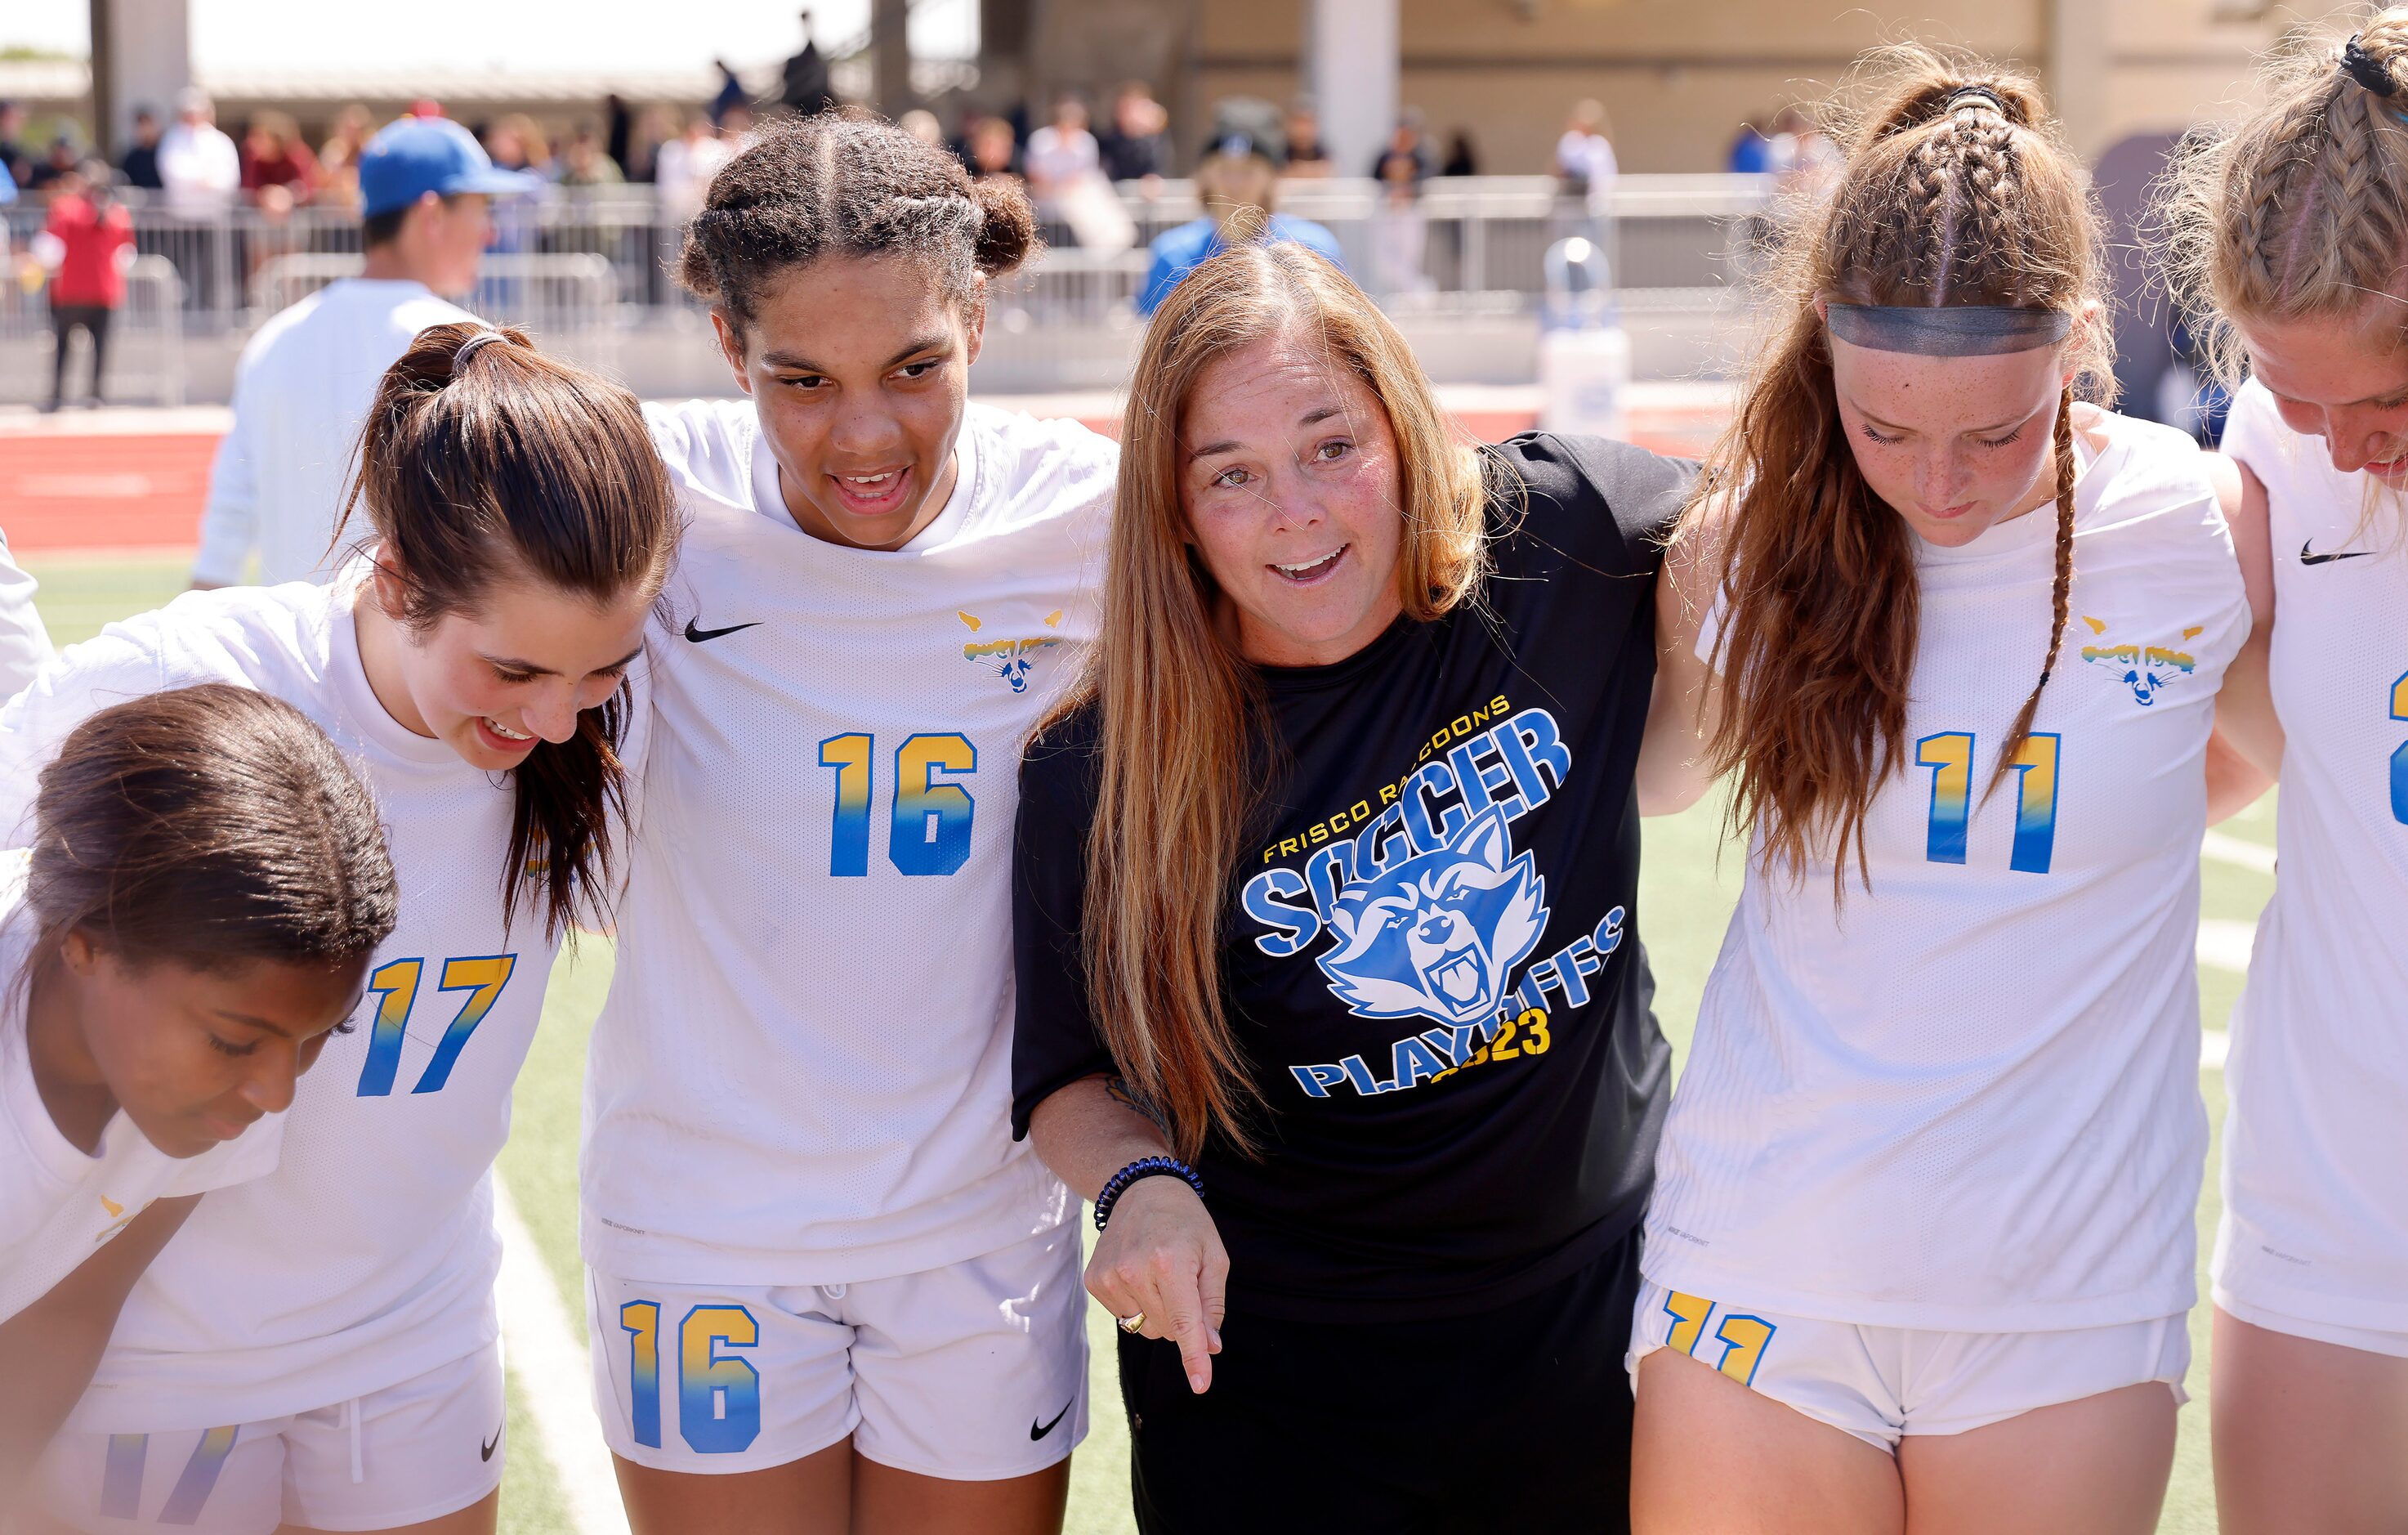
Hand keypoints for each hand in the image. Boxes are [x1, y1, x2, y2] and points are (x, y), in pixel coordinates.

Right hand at [1087, 1176, 1228, 1393]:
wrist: (1141, 1190)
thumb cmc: (1187, 1225)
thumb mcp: (1214, 1257)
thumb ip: (1212, 1305)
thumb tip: (1210, 1347)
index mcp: (1171, 1262)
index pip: (1185, 1322)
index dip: (1194, 1357)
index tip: (1201, 1385)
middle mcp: (1135, 1271)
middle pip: (1167, 1330)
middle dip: (1181, 1319)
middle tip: (1182, 1281)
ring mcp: (1110, 1277)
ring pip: (1145, 1328)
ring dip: (1159, 1313)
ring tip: (1160, 1275)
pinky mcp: (1095, 1281)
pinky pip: (1124, 1318)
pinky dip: (1138, 1306)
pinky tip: (1139, 1276)